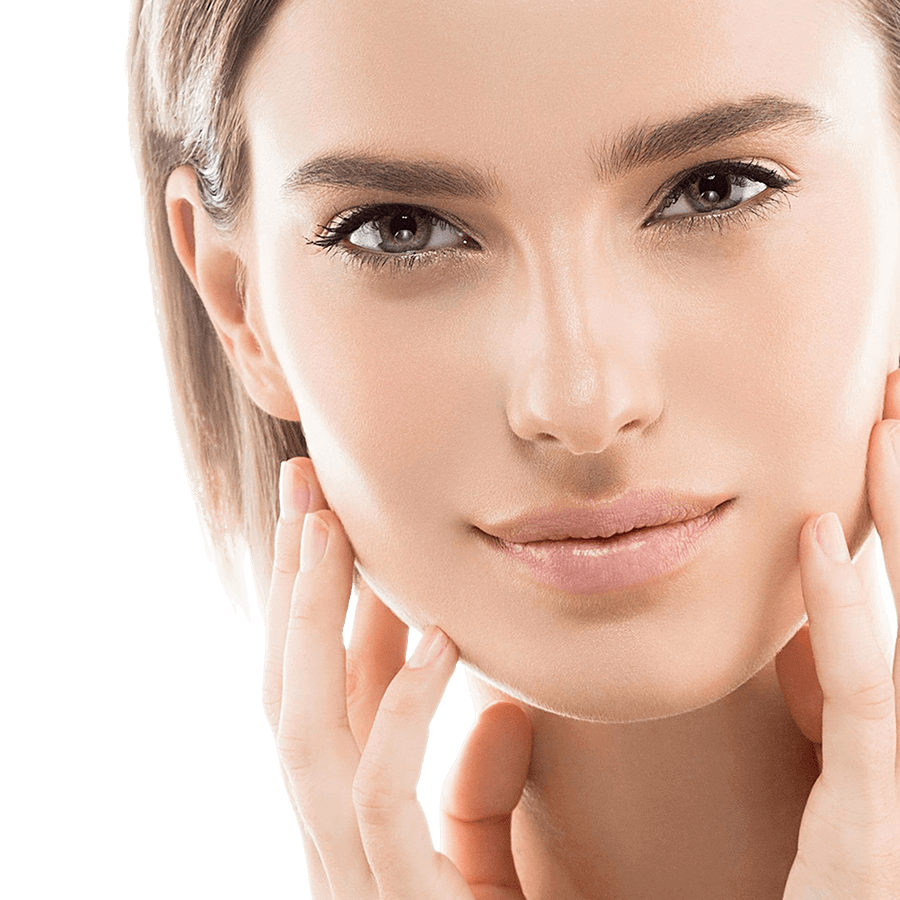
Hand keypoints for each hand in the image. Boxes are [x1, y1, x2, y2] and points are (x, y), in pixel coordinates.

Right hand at [261, 457, 533, 898]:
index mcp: (361, 829)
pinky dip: (398, 717)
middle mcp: (334, 847)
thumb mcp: (490, 866)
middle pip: (297, 695)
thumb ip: (481, 791)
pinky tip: (435, 647)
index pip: (332, 700)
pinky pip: (374, 802)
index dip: (330, 608)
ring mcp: (348, 881)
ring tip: (329, 532)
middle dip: (297, 590)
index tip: (342, 528)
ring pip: (304, 733)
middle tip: (306, 491)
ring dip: (315, 626)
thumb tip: (501, 704)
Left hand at [776, 368, 899, 898]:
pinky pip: (868, 697)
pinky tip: (815, 538)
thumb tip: (837, 582)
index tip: (889, 430)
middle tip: (897, 394)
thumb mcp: (858, 763)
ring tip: (885, 423)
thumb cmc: (858, 868)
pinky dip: (847, 610)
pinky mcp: (879, 817)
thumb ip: (854, 685)